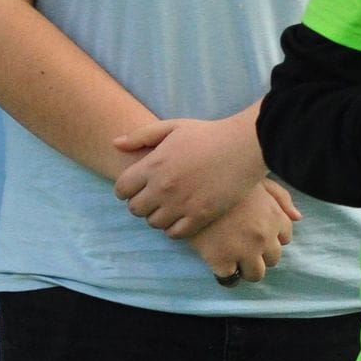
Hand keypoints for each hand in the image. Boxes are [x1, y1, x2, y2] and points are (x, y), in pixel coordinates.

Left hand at [111, 111, 264, 236]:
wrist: (246, 146)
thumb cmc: (209, 134)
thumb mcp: (174, 126)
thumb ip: (142, 135)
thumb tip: (115, 144)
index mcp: (153, 165)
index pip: (121, 189)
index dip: (127, 189)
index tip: (139, 186)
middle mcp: (162, 187)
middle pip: (135, 209)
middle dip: (142, 203)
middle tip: (156, 197)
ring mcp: (180, 204)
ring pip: (153, 223)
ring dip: (158, 216)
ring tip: (171, 206)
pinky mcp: (199, 216)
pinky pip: (174, 233)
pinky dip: (174, 228)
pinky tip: (184, 216)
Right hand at [187, 178, 300, 283]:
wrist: (195, 187)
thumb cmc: (228, 180)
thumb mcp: (261, 181)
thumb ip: (281, 198)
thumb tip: (298, 217)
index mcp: (275, 217)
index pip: (285, 238)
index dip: (272, 238)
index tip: (259, 236)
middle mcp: (265, 237)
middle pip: (273, 259)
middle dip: (261, 255)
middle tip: (244, 248)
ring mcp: (244, 251)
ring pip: (256, 274)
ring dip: (247, 268)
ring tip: (234, 261)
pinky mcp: (221, 260)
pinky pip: (230, 279)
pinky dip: (226, 276)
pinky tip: (219, 267)